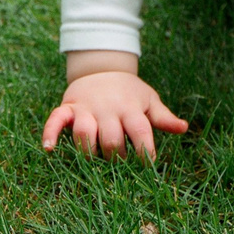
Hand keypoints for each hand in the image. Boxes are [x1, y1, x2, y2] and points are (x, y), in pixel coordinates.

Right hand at [42, 65, 188, 161]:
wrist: (102, 68)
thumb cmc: (129, 91)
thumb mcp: (149, 100)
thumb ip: (163, 117)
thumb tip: (183, 128)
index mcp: (130, 108)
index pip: (140, 131)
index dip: (145, 151)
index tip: (148, 166)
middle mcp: (108, 108)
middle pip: (112, 139)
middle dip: (117, 157)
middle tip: (120, 166)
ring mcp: (86, 108)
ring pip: (85, 132)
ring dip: (89, 151)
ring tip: (95, 161)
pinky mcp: (68, 108)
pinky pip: (56, 119)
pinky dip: (50, 133)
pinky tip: (49, 149)